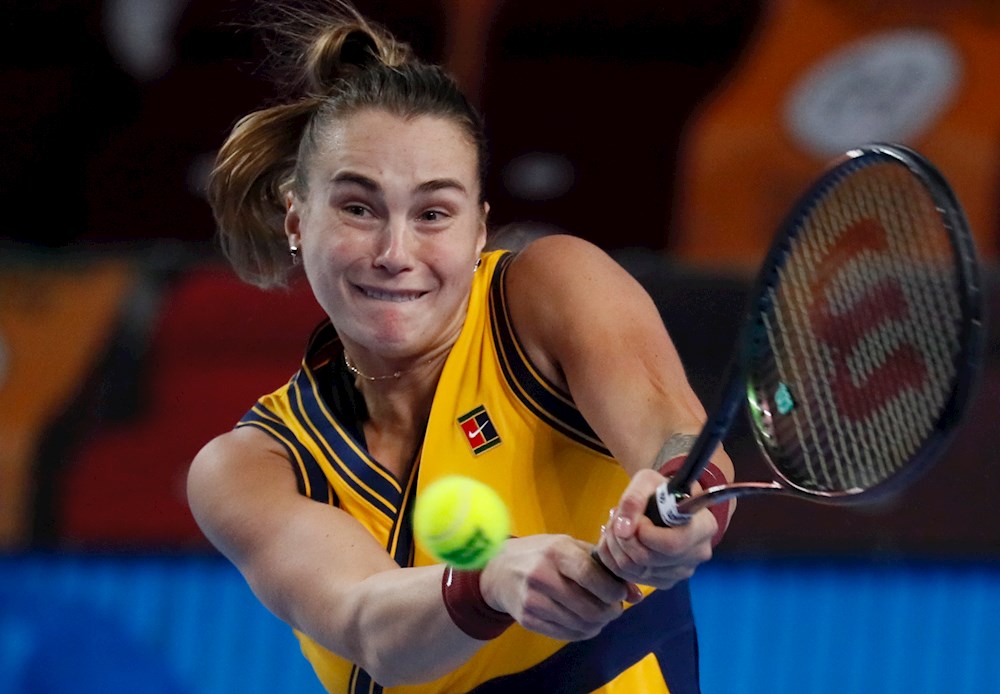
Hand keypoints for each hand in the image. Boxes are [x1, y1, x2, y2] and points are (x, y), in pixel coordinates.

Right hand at [478, 534, 642, 640]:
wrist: (498, 570)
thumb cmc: (541, 554)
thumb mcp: (569, 548)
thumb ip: (603, 567)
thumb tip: (637, 595)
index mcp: (557, 552)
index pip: (592, 576)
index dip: (613, 590)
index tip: (619, 594)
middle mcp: (542, 576)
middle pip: (590, 608)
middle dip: (611, 612)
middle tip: (614, 608)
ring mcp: (533, 600)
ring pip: (580, 625)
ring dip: (599, 624)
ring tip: (600, 615)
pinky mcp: (528, 619)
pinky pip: (566, 634)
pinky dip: (582, 631)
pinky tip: (584, 621)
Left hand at [595, 469, 715, 588]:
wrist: (666, 505)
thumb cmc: (660, 491)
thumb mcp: (647, 481)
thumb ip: (634, 499)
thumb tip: (623, 530)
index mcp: (703, 527)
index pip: (672, 544)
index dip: (645, 533)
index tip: (636, 517)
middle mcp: (697, 554)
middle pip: (648, 559)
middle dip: (623, 538)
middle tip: (617, 519)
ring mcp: (681, 572)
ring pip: (634, 570)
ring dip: (615, 546)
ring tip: (617, 526)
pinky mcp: (664, 581)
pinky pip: (630, 577)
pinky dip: (615, 559)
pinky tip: (619, 541)